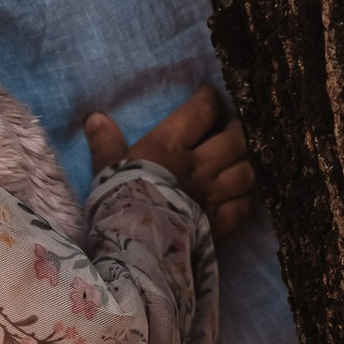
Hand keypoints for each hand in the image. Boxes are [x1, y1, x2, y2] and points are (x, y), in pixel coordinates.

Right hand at [84, 86, 256, 238]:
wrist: (137, 249)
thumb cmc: (119, 203)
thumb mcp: (107, 170)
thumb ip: (105, 143)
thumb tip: (94, 117)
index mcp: (170, 146)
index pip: (200, 111)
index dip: (209, 99)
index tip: (209, 95)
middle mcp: (200, 166)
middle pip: (235, 139)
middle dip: (239, 129)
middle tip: (235, 126)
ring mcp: (215, 195)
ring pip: (247, 171)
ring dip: (249, 162)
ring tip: (246, 158)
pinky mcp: (223, 223)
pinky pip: (246, 205)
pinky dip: (248, 198)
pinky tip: (246, 194)